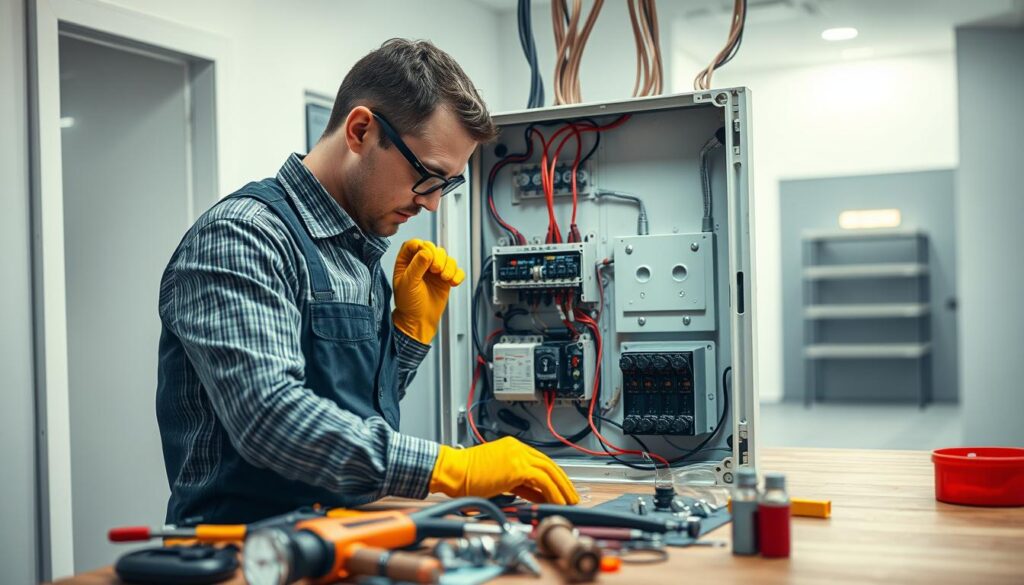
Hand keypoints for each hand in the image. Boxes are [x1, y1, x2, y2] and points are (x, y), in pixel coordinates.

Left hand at [392, 239, 464, 343]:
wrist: (418, 320)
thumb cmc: (408, 303)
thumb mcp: (408, 284)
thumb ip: (416, 266)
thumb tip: (426, 252)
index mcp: (406, 261)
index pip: (415, 244)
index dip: (423, 246)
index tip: (427, 256)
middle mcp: (421, 263)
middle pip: (433, 248)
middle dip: (438, 258)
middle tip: (436, 270)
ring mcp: (434, 270)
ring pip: (446, 258)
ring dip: (449, 266)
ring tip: (444, 278)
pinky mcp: (445, 278)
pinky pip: (456, 270)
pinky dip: (458, 275)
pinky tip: (453, 283)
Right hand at [429, 437, 579, 504]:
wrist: (452, 471)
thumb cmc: (466, 476)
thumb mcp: (498, 480)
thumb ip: (518, 485)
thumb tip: (535, 496)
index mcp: (512, 448)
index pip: (540, 462)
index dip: (553, 477)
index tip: (560, 489)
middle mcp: (517, 448)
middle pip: (549, 464)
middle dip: (563, 482)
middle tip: (571, 495)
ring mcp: (518, 455)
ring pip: (550, 471)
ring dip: (562, 488)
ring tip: (569, 501)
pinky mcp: (517, 467)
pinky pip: (543, 480)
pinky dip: (553, 492)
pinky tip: (557, 502)